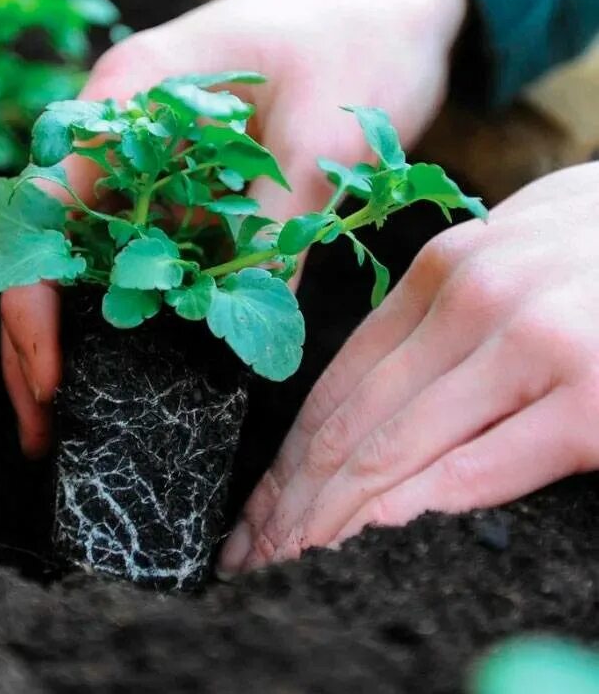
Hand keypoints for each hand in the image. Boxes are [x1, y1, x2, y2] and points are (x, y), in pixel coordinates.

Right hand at [1, 0, 467, 457]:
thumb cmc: (357, 37)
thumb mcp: (321, 137)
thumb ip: (273, 232)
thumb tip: (242, 337)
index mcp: (126, 98)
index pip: (43, 211)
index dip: (31, 303)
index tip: (49, 381)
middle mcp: (121, 131)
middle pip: (50, 245)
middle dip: (39, 339)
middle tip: (46, 428)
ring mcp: (151, 158)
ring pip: (92, 258)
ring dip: (83, 334)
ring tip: (80, 415)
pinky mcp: (188, 184)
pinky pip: (146, 255)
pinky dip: (139, 311)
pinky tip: (143, 366)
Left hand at [220, 162, 598, 573]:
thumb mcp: (513, 254)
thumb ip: (444, 314)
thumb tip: (377, 400)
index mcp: (442, 269)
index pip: (337, 381)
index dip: (287, 456)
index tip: (257, 508)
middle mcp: (473, 298)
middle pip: (351, 421)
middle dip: (292, 499)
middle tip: (253, 553)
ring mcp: (532, 343)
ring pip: (396, 448)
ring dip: (331, 517)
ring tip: (289, 563)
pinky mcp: (593, 400)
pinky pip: (478, 469)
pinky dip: (411, 510)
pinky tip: (365, 544)